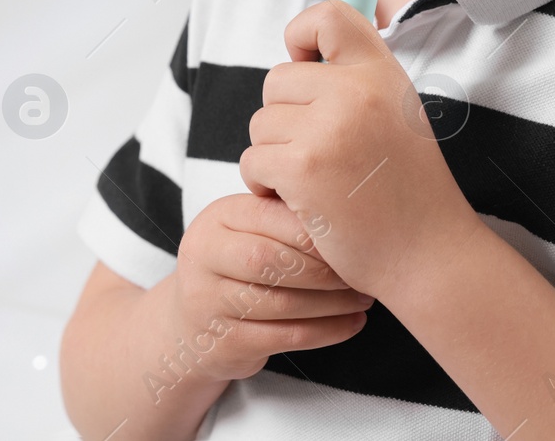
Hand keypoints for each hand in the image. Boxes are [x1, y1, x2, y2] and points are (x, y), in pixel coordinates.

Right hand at [169, 192, 374, 382]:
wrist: (192, 326)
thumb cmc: (236, 266)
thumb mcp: (248, 230)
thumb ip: (284, 216)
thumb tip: (350, 211)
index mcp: (217, 217)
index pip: (271, 216)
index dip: (315, 229)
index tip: (353, 237)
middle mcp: (204, 255)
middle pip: (271, 259)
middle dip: (323, 268)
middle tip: (359, 271)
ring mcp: (208, 302)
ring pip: (281, 302)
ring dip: (332, 303)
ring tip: (363, 298)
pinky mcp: (225, 343)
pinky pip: (285, 337)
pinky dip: (326, 331)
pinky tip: (351, 323)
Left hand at [240, 0, 483, 300]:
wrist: (427, 252)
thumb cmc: (407, 186)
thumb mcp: (396, 112)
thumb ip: (356, 79)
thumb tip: (300, 53)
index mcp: (381, 72)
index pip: (327, 15)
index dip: (302, 34)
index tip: (306, 64)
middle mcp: (356, 91)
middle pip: (276, 80)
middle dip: (284, 118)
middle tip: (317, 151)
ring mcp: (327, 129)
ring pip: (260, 124)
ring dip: (274, 155)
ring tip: (316, 180)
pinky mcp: (302, 168)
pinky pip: (253, 161)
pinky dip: (265, 185)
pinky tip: (299, 201)